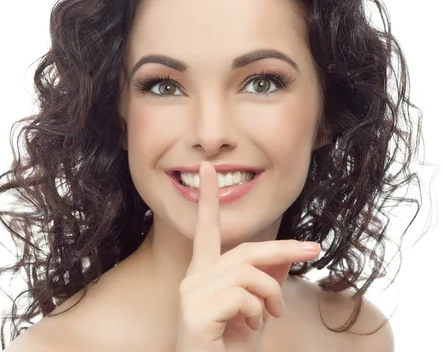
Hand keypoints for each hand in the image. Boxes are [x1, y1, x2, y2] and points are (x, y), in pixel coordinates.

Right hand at [174, 161, 320, 351]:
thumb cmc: (230, 350)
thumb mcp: (256, 313)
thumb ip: (265, 283)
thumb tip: (285, 256)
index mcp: (203, 275)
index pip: (206, 231)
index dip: (207, 199)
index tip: (207, 169)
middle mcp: (193, 279)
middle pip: (244, 251)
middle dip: (282, 248)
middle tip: (312, 248)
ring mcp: (191, 295)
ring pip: (246, 273)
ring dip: (270, 294)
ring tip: (271, 315)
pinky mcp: (195, 313)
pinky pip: (241, 297)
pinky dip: (256, 311)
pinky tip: (249, 328)